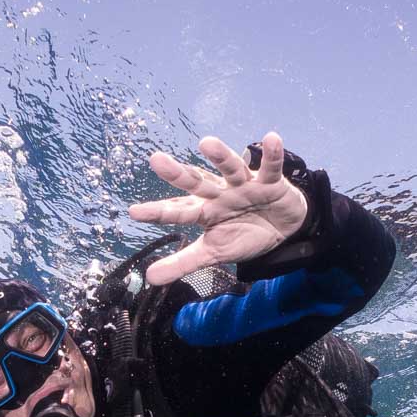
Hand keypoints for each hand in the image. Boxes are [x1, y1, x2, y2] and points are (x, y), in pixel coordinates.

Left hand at [128, 131, 308, 284]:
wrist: (282, 230)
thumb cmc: (243, 235)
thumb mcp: (212, 253)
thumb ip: (182, 263)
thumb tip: (149, 278)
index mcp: (203, 210)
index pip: (177, 211)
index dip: (158, 212)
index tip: (134, 213)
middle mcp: (219, 193)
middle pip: (196, 182)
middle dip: (178, 174)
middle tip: (156, 161)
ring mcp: (244, 185)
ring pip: (230, 168)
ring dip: (220, 156)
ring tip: (206, 143)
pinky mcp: (270, 182)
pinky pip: (271, 167)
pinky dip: (272, 155)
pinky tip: (271, 139)